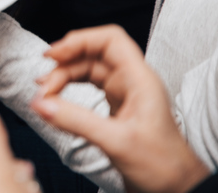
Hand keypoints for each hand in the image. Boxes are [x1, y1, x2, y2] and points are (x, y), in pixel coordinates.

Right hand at [31, 25, 209, 192]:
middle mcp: (132, 81)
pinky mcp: (115, 108)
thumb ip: (76, 121)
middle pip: (92, 55)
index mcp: (140, 79)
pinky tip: (56, 100)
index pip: (110, 40)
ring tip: (45, 94)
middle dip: (64, 64)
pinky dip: (69, 91)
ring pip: (87, 71)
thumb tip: (41, 104)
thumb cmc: (162, 166)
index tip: (54, 54)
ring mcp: (124, 94)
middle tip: (43, 83)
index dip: (80, 40)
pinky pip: (87, 88)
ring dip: (63, 78)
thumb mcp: (116, 141)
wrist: (176, 189)